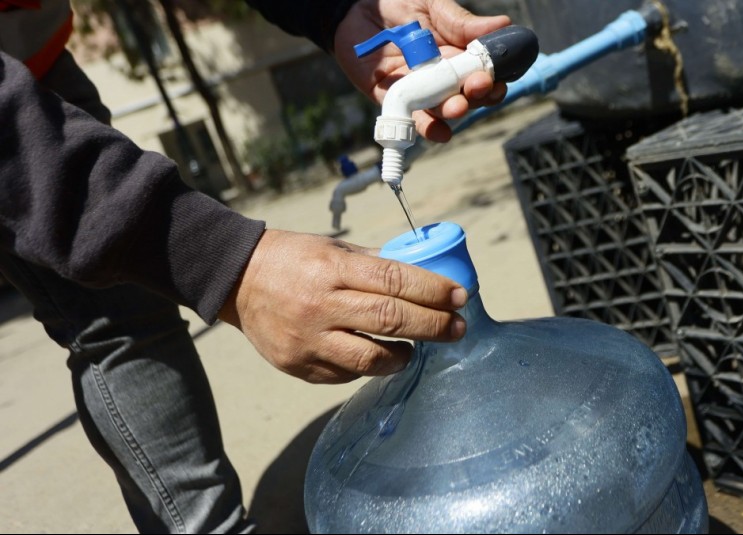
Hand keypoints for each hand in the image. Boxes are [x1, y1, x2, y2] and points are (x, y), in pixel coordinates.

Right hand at [218, 230, 466, 383]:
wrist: (237, 280)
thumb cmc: (293, 259)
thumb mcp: (333, 249)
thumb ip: (375, 264)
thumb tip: (425, 275)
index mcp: (332, 269)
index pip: (394, 280)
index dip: (433, 290)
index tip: (459, 296)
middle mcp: (320, 306)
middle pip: (390, 320)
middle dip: (433, 325)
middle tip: (458, 327)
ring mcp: (308, 340)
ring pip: (371, 358)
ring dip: (403, 355)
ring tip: (416, 347)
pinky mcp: (298, 366)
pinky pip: (346, 374)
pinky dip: (369, 366)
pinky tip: (378, 354)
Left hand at [334, 0, 510, 141]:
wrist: (354, 8)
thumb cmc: (397, 5)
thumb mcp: (433, 7)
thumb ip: (462, 22)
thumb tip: (502, 24)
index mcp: (457, 55)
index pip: (483, 74)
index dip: (494, 79)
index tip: (498, 77)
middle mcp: (442, 77)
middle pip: (468, 96)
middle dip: (477, 95)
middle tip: (477, 86)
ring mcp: (420, 90)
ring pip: (443, 110)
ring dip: (454, 112)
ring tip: (457, 106)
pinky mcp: (394, 99)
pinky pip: (413, 119)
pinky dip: (428, 129)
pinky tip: (441, 132)